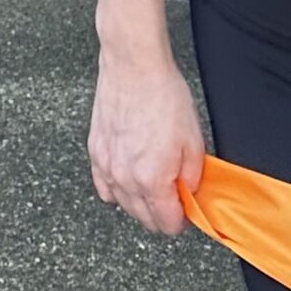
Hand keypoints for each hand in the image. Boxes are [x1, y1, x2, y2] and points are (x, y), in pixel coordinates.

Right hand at [89, 50, 206, 235]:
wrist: (134, 66)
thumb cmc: (163, 96)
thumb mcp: (195, 141)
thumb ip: (193, 178)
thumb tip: (190, 194)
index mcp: (152, 180)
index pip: (167, 224)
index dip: (181, 219)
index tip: (186, 207)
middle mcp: (125, 178)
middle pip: (144, 219)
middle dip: (162, 213)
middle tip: (173, 194)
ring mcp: (107, 165)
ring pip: (123, 205)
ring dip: (140, 202)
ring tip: (153, 182)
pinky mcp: (95, 150)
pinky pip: (103, 186)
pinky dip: (116, 189)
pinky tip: (127, 177)